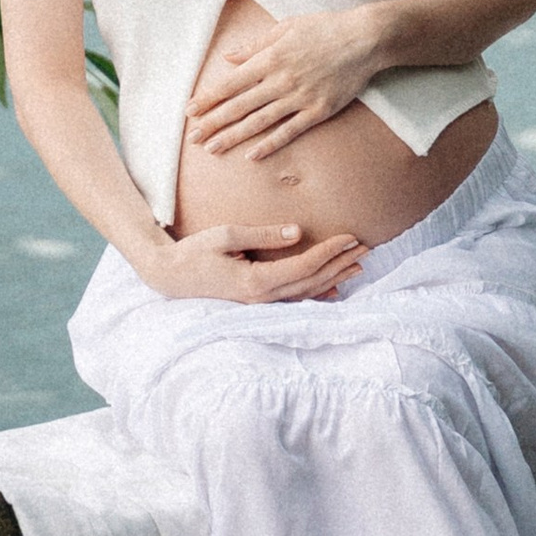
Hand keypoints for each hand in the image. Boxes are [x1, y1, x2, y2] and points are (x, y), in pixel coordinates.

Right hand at [147, 221, 366, 304]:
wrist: (169, 276)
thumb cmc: (195, 252)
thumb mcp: (227, 236)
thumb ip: (263, 235)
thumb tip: (298, 231)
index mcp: (255, 281)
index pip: (303, 267)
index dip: (330, 252)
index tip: (351, 237)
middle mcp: (261, 298)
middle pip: (311, 282)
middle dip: (339, 264)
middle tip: (365, 247)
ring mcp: (259, 304)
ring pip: (305, 294)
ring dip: (333, 278)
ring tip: (358, 265)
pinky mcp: (256, 302)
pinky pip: (293, 300)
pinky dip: (315, 294)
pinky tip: (333, 290)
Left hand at [185, 4, 384, 159]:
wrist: (365, 39)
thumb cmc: (325, 28)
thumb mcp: (287, 27)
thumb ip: (256, 45)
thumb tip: (229, 57)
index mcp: (270, 58)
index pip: (231, 83)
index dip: (209, 98)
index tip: (190, 110)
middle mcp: (280, 80)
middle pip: (239, 106)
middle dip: (213, 122)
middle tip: (192, 137)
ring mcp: (299, 98)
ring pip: (259, 122)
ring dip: (233, 136)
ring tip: (212, 148)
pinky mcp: (318, 111)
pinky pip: (289, 131)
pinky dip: (270, 144)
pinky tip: (252, 155)